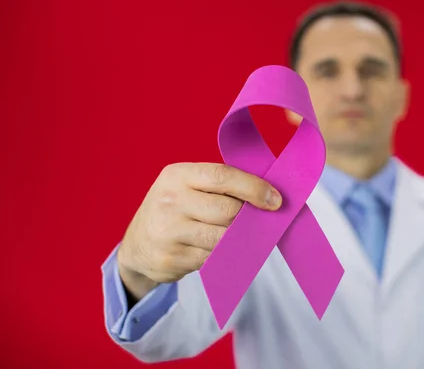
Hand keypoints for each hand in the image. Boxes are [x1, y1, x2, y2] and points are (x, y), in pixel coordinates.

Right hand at [116, 162, 281, 300]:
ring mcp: (169, 232)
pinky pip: (213, 258)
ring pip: (223, 237)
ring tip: (236, 235)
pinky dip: (222, 254)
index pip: (223, 177)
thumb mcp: (186, 186)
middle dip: (247, 218)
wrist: (136, 244)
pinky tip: (217, 248)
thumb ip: (220, 187)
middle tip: (255, 221)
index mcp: (177, 175)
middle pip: (228, 211)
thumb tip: (267, 196)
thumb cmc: (174, 208)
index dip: (254, 188)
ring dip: (237, 239)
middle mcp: (170, 201)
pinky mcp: (171, 259)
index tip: (276, 200)